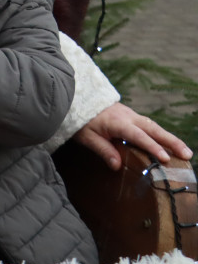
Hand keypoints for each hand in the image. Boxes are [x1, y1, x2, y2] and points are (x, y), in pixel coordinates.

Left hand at [73, 102, 192, 169]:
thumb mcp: (87, 137)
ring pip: (154, 126)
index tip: (166, 158)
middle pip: (154, 129)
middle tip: (187, 154)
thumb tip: (117, 165)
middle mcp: (129, 117)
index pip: (138, 136)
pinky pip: (149, 125)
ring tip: (184, 151)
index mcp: (118, 122)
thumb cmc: (80, 119)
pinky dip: (161, 133)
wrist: (77, 98)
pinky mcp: (131, 115)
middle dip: (172, 141)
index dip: (152, 147)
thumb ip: (102, 149)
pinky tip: (168, 143)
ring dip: (170, 138)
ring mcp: (131, 115)